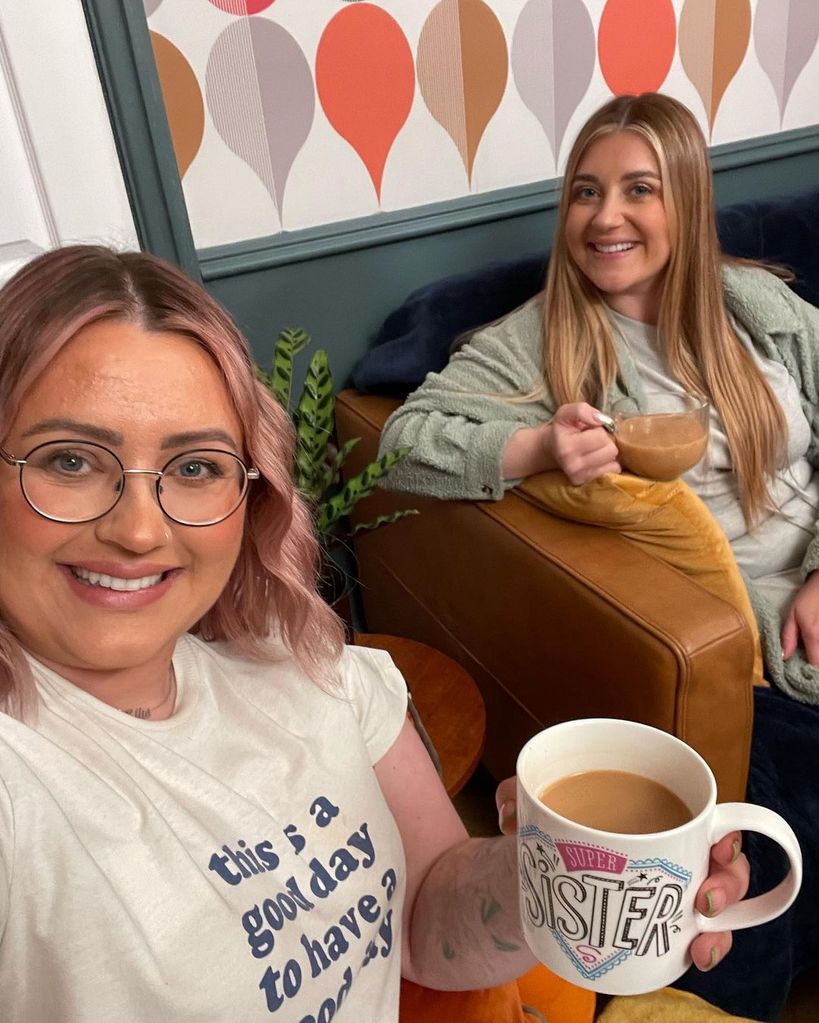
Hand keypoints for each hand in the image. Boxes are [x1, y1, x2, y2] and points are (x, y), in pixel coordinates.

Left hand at [495, 785, 749, 972]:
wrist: (532, 878)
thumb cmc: (550, 831)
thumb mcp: (533, 804)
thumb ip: (518, 794)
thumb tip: (512, 811)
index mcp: (653, 810)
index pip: (706, 815)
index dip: (725, 830)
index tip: (718, 842)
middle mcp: (672, 852)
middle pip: (723, 864)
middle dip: (729, 881)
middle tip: (704, 897)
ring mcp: (669, 894)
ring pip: (718, 906)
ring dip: (721, 924)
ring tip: (700, 935)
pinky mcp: (659, 928)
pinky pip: (696, 939)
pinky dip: (704, 947)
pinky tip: (693, 955)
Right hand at [545, 402, 620, 484]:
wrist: (552, 449)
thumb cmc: (562, 429)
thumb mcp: (567, 412)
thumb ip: (582, 410)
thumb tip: (600, 420)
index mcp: (567, 447)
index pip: (601, 437)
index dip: (599, 430)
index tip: (589, 430)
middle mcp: (572, 465)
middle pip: (611, 450)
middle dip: (606, 442)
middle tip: (593, 440)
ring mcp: (579, 477)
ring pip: (614, 462)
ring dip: (608, 454)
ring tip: (595, 449)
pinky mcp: (586, 483)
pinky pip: (613, 471)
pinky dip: (609, 464)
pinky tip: (598, 459)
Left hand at [781, 571, 818, 664]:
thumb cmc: (808, 598)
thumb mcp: (793, 615)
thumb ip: (788, 637)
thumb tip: (784, 658)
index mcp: (814, 635)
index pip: (815, 664)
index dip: (809, 673)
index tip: (802, 676)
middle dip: (816, 670)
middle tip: (807, 670)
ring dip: (818, 659)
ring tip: (811, 657)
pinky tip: (816, 650)